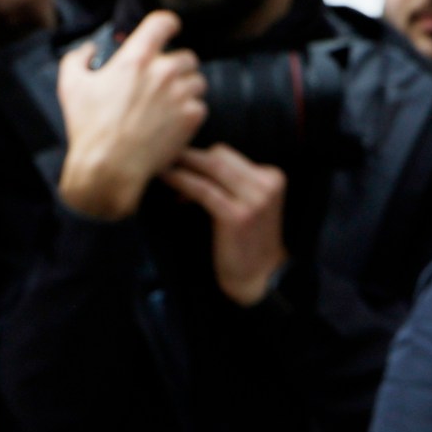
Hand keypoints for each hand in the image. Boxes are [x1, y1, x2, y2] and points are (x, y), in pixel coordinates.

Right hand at [56, 10, 205, 221]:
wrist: (109, 169)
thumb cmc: (89, 129)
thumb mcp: (71, 86)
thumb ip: (78, 58)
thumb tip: (89, 48)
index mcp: (136, 58)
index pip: (163, 22)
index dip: (167, 25)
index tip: (167, 31)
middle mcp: (163, 72)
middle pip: (186, 56)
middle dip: (176, 66)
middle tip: (163, 82)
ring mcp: (180, 95)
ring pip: (197, 81)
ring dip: (186, 89)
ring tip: (169, 104)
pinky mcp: (191, 118)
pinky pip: (200, 106)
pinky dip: (190, 113)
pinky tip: (173, 123)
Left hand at [161, 144, 287, 306]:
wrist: (259, 278)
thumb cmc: (246, 242)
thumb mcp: (248, 204)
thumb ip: (232, 182)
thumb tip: (193, 163)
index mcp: (272, 177)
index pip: (228, 154)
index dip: (198, 156)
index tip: (175, 157)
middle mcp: (267, 183)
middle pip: (219, 155)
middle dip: (188, 155)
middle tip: (162, 155)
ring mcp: (255, 199)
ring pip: (211, 167)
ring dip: (182, 164)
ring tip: (160, 165)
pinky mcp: (237, 215)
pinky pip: (203, 190)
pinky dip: (182, 181)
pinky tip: (167, 180)